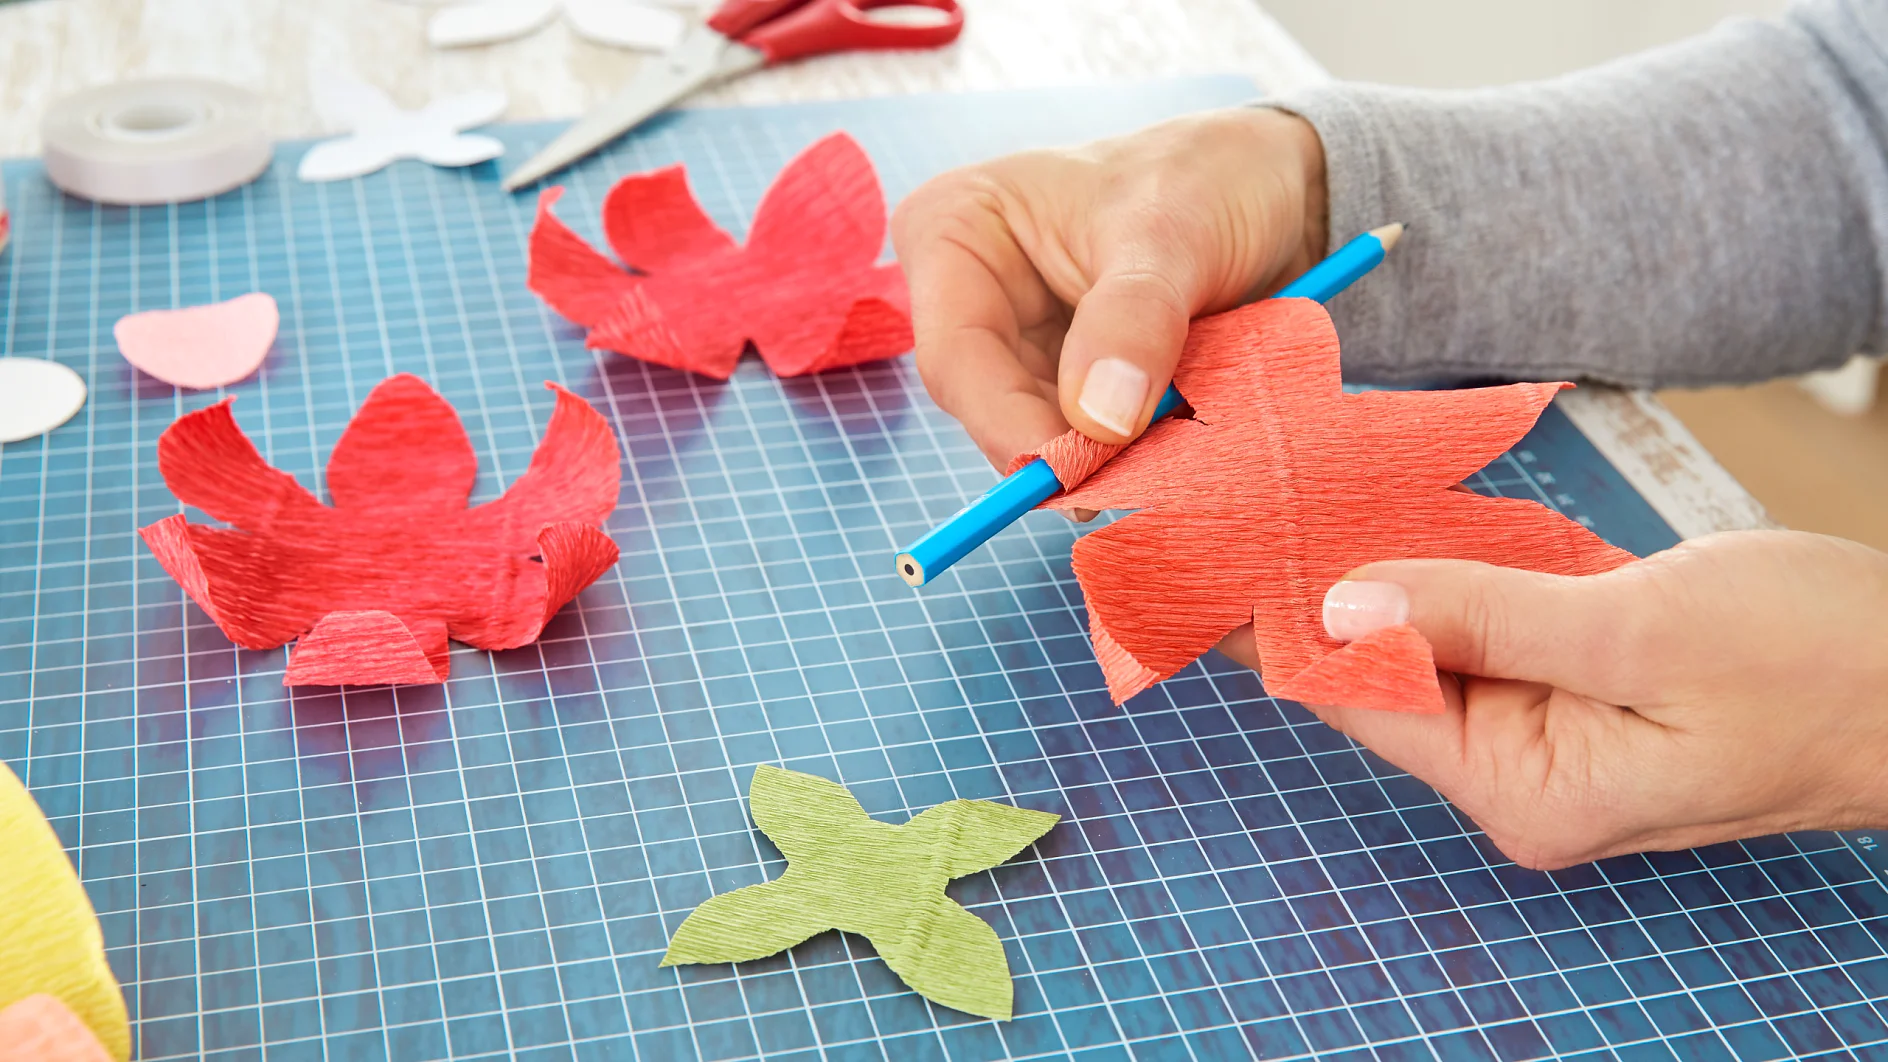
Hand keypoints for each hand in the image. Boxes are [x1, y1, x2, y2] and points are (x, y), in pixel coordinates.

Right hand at [890, 107, 1326, 467]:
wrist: (1282, 189)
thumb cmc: (1212, 177)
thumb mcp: (1173, 234)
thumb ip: (1132, 321)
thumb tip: (1096, 422)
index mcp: (956, 231)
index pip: (954, 355)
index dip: (1006, 422)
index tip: (1075, 464)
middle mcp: (972, 294)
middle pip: (988, 406)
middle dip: (1058, 446)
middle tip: (1132, 478)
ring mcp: (1020, 343)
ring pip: (1034, 433)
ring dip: (1098, 458)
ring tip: (1170, 452)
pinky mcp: (1069, 381)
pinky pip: (1080, 440)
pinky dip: (1122, 457)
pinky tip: (1170, 452)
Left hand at [1216, 530, 1887, 868]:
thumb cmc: (1818, 670)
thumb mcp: (1638, 631)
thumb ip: (1484, 615)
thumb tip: (1344, 605)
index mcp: (1525, 786)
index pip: (1360, 701)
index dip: (1275, 625)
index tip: (1205, 553)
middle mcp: (1520, 769)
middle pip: (1381, 670)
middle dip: (1313, 587)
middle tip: (1234, 496)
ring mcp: (1549, 727)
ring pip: (1428, 636)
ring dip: (1371, 566)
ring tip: (1282, 489)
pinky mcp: (1578, 681)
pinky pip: (1484, 620)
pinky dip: (1443, 565)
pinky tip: (1384, 508)